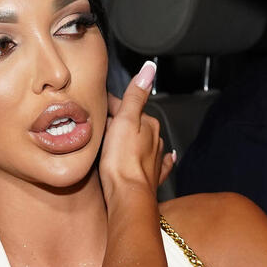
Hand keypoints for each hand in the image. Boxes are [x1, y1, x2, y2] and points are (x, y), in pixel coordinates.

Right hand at [99, 61, 173, 200]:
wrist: (128, 196)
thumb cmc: (123, 161)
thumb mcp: (126, 119)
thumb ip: (136, 95)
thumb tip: (149, 69)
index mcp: (149, 125)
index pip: (128, 107)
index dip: (111, 105)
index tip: (98, 103)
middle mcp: (155, 141)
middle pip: (135, 125)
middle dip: (120, 121)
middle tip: (101, 122)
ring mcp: (153, 160)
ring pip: (144, 143)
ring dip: (134, 139)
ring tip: (119, 139)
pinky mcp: (149, 177)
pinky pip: (158, 164)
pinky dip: (161, 159)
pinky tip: (168, 158)